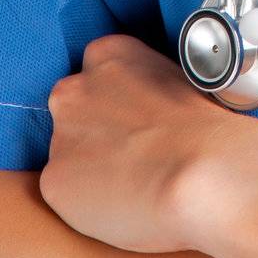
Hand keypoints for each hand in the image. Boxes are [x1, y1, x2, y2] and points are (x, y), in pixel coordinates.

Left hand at [39, 33, 257, 254]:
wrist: (203, 170)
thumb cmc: (204, 129)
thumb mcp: (175, 80)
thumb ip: (143, 87)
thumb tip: (140, 114)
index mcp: (108, 53)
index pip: (95, 73)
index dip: (115, 101)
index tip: (134, 120)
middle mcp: (75, 89)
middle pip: (73, 110)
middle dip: (94, 130)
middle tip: (130, 152)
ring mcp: (61, 135)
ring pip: (68, 154)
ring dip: (89, 167)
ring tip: (131, 182)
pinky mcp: (54, 182)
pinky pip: (65, 194)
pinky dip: (85, 203)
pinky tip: (121, 203)